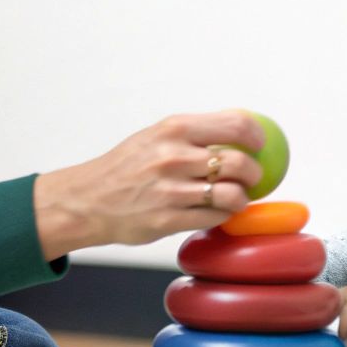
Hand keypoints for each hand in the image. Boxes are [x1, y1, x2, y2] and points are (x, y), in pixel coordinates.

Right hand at [31, 111, 264, 258]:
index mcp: (173, 129)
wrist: (87, 200)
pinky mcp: (168, 220)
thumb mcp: (156, 137)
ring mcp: (171, 191)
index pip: (236, 125)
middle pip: (239, 163)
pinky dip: (222, 215)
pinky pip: (214, 218)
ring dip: (241, 198)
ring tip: (235, 197)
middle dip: (255, 173)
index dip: (256, 136)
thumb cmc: (127, 167)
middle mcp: (173, 157)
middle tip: (252, 177)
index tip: (259, 144)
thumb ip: (195, 133)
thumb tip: (243, 128)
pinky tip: (215, 210)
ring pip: (232, 195)